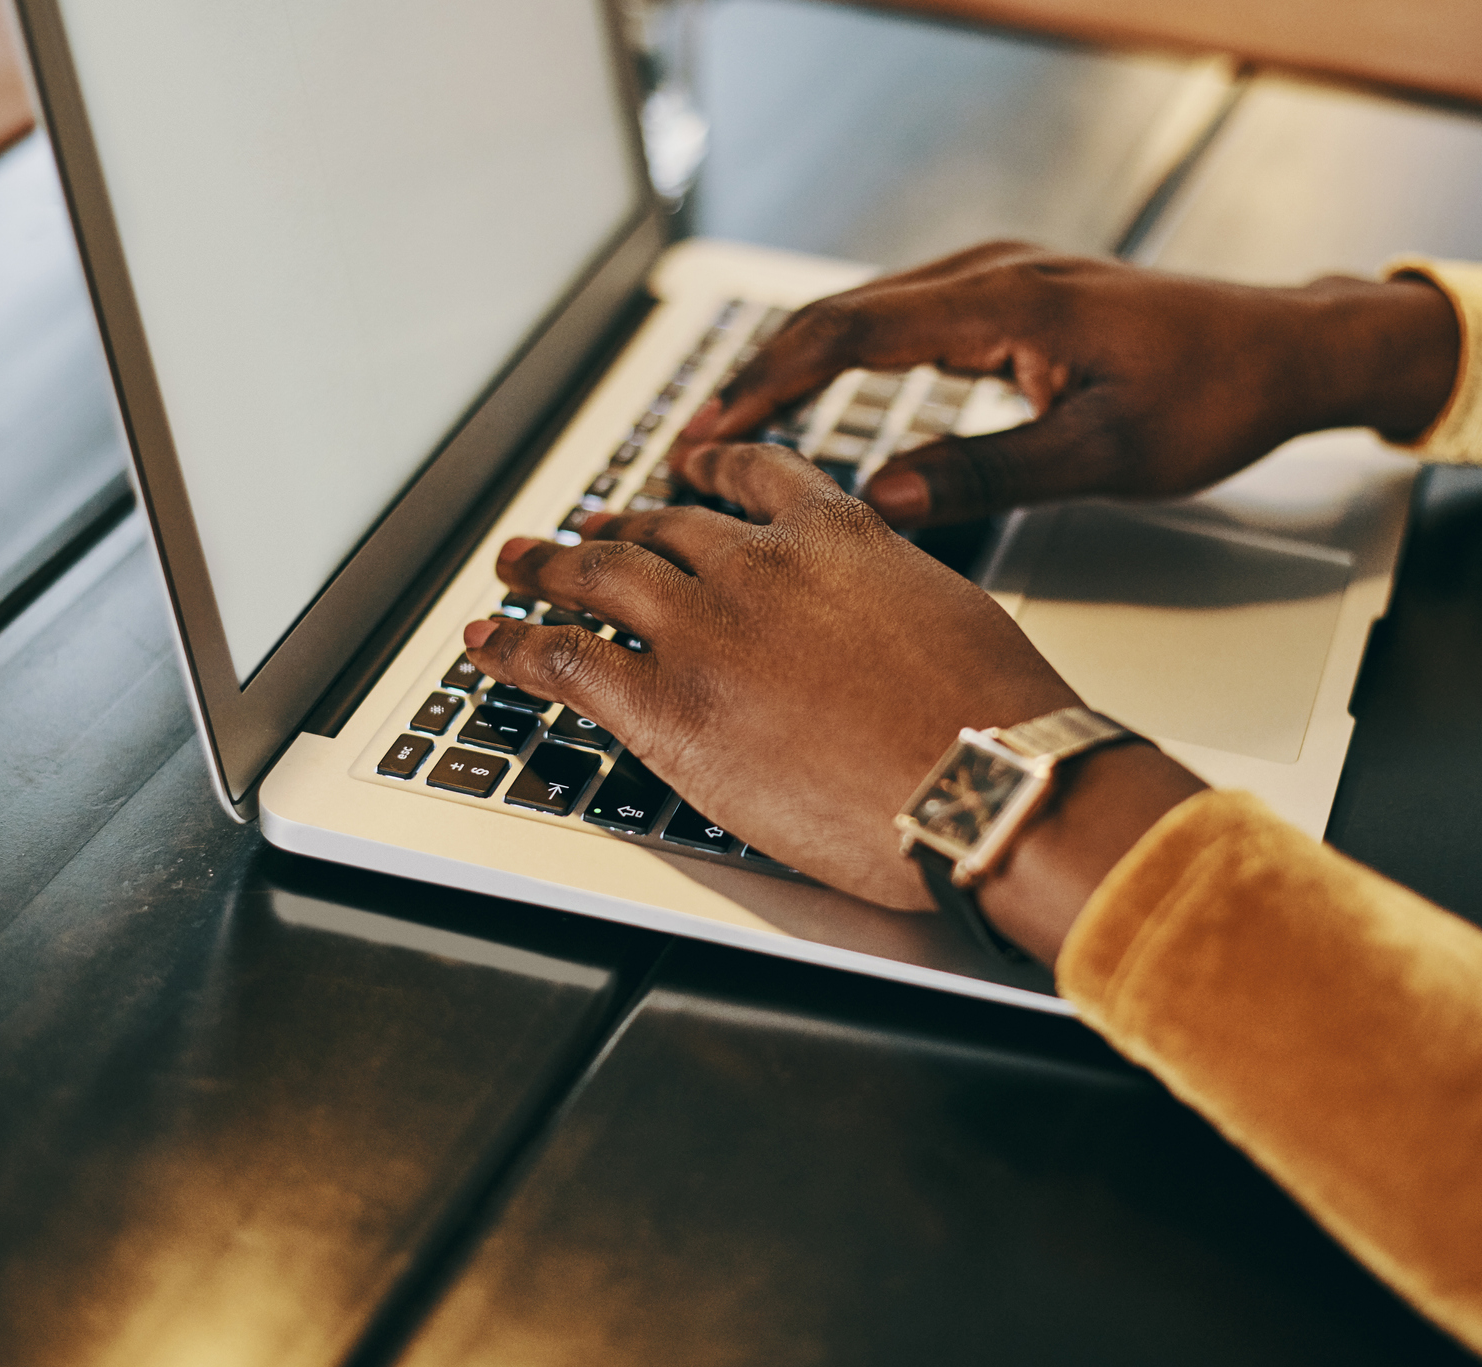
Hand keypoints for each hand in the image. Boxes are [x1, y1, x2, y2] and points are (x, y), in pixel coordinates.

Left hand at [464, 446, 1205, 964]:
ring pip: (598, 578)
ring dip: (545, 568)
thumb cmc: (993, 721)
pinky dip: (515, 645)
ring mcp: (702, 631)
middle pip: (659, 530)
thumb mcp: (950, 615)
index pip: (754, 478)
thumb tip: (875, 625)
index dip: (707, 469)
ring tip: (515, 566)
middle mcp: (756, 567)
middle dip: (610, 527)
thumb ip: (888, 597)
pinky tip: (488, 640)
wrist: (983, 784)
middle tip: (578, 532)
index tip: (685, 467)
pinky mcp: (664, 706)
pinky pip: (565, 659)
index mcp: (836, 535)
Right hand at [678, 240, 1459, 526]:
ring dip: (792, 368)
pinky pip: (899, 325)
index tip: (708, 432)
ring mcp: (998, 283)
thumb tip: (882, 501)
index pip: (853, 330)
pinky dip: (841, 364)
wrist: (1287, 352)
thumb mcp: (1107, 456)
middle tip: (690, 444)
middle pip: (840, 314)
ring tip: (730, 432)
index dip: (769, 383)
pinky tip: (814, 406)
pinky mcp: (1007, 303)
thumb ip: (991, 474)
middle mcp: (993, 274)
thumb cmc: (1217, 397)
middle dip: (758, 377)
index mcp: (1010, 300)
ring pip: (864, 316)